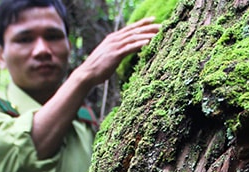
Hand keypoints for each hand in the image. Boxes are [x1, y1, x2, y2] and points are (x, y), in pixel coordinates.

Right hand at [31, 18, 159, 158]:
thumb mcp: (109, 55)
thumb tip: (125, 51)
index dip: (142, 23)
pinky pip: (129, 47)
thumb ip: (117, 50)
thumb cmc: (98, 67)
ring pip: (133, 37)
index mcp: (113, 38)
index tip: (153, 20)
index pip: (130, 28)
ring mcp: (114, 46)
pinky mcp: (114, 55)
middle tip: (161, 25)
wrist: (87, 74)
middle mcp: (114, 39)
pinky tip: (148, 42)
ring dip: (147, 34)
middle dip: (148, 27)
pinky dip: (139, 44)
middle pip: (134, 30)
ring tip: (158, 33)